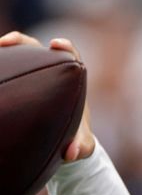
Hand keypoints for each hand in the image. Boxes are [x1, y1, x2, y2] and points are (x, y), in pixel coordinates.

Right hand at [0, 31, 95, 161]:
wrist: (61, 140)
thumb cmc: (75, 138)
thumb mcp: (81, 144)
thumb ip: (81, 147)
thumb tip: (72, 153)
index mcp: (71, 80)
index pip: (70, 55)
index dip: (64, 46)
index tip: (56, 44)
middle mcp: (50, 72)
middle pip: (35, 48)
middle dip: (21, 41)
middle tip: (8, 42)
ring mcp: (31, 76)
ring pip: (15, 56)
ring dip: (3, 51)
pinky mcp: (17, 84)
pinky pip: (5, 72)